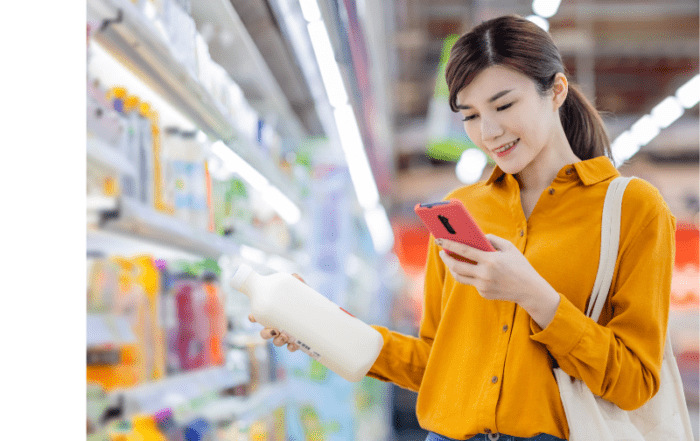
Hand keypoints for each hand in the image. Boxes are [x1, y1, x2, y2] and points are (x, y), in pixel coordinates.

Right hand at [247, 273, 306, 351]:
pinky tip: (294, 345)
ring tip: (285, 336)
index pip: (258, 316)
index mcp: (274, 312)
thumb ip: (298, 283)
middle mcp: (278, 325)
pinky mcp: (298, 341)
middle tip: (274, 330)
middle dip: (266, 333)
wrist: (324, 312)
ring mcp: (287, 334)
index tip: (253, 317)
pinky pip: (291, 347)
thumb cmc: (307, 299)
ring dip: (278, 341)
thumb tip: (295, 276)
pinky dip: (291, 347)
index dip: (253, 317)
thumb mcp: (302, 290)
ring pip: (277, 341)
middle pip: (264, 333)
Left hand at [436, 235, 553, 305]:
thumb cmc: (520, 265)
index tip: (438, 240)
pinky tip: (471, 270)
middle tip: (442, 252)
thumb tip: (478, 237)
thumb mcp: (509, 248)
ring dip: (453, 268)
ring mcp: (483, 286)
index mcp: (490, 260)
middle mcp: (485, 274)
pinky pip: (472, 283)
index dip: (449, 245)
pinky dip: (471, 275)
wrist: (530, 290)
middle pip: (457, 266)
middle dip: (446, 258)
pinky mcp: (483, 293)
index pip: (464, 251)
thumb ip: (493, 239)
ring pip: (460, 277)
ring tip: (450, 261)